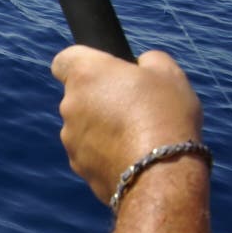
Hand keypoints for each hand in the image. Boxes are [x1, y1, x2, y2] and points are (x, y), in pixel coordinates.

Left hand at [51, 45, 202, 202]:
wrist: (159, 173)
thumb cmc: (164, 115)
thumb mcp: (167, 73)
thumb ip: (147, 60)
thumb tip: (140, 64)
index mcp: (85, 75)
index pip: (64, 60)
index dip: (82, 62)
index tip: (102, 69)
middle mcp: (69, 105)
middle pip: (78, 95)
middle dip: (100, 97)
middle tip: (132, 104)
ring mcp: (69, 138)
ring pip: (83, 125)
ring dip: (101, 125)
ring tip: (136, 133)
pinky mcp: (77, 165)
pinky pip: (89, 151)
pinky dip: (104, 151)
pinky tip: (130, 156)